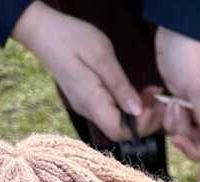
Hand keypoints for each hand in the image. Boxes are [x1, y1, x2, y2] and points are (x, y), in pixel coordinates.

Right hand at [12, 2, 142, 141]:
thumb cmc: (71, 38)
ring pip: (117, 122)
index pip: (119, 132)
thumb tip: (137, 110)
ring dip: (139, 113)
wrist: (42, 30)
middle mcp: (88, 110)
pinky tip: (137, 92)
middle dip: (145, 120)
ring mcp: (86, 106)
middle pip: (121, 131)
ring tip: (150, 92)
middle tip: (157, 98)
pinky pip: (112, 112)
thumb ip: (119, 85)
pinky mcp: (87, 99)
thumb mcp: (101, 55)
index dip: (142, 125)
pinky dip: (128, 106)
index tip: (154, 105)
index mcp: (91, 102)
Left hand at [154, 28, 199, 179]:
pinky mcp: (185, 104)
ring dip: (178, 129)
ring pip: (191, 137)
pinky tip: (167, 103)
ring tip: (172, 107)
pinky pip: (179, 124)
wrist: (178, 29)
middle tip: (177, 135)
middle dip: (191, 145)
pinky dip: (171, 119)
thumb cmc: (194, 54)